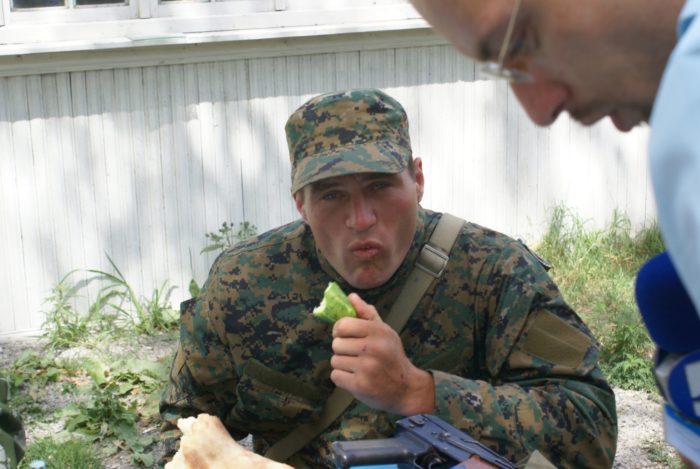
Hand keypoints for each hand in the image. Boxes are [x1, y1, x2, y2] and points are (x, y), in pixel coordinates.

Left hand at [330, 293, 434, 414]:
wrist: (406, 388)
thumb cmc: (392, 356)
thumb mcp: (385, 332)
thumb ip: (367, 314)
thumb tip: (351, 297)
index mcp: (378, 332)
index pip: (343, 324)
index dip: (340, 330)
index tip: (345, 335)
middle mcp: (372, 348)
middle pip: (336, 344)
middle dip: (342, 349)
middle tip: (355, 354)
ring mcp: (366, 368)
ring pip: (335, 360)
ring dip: (343, 364)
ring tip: (357, 367)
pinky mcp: (360, 385)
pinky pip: (336, 376)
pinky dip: (342, 378)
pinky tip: (355, 377)